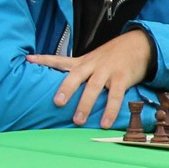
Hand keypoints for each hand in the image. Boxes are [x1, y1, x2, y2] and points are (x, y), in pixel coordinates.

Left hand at [27, 28, 154, 127]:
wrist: (139, 44)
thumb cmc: (114, 56)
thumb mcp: (94, 58)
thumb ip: (80, 70)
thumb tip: (61, 84)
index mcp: (84, 61)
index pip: (61, 59)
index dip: (45, 60)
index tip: (29, 60)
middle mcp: (93, 64)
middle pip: (77, 75)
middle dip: (66, 89)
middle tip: (57, 103)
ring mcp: (108, 71)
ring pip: (94, 87)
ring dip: (86, 104)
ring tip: (78, 120)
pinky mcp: (122, 78)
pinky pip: (116, 95)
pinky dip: (110, 110)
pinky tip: (105, 123)